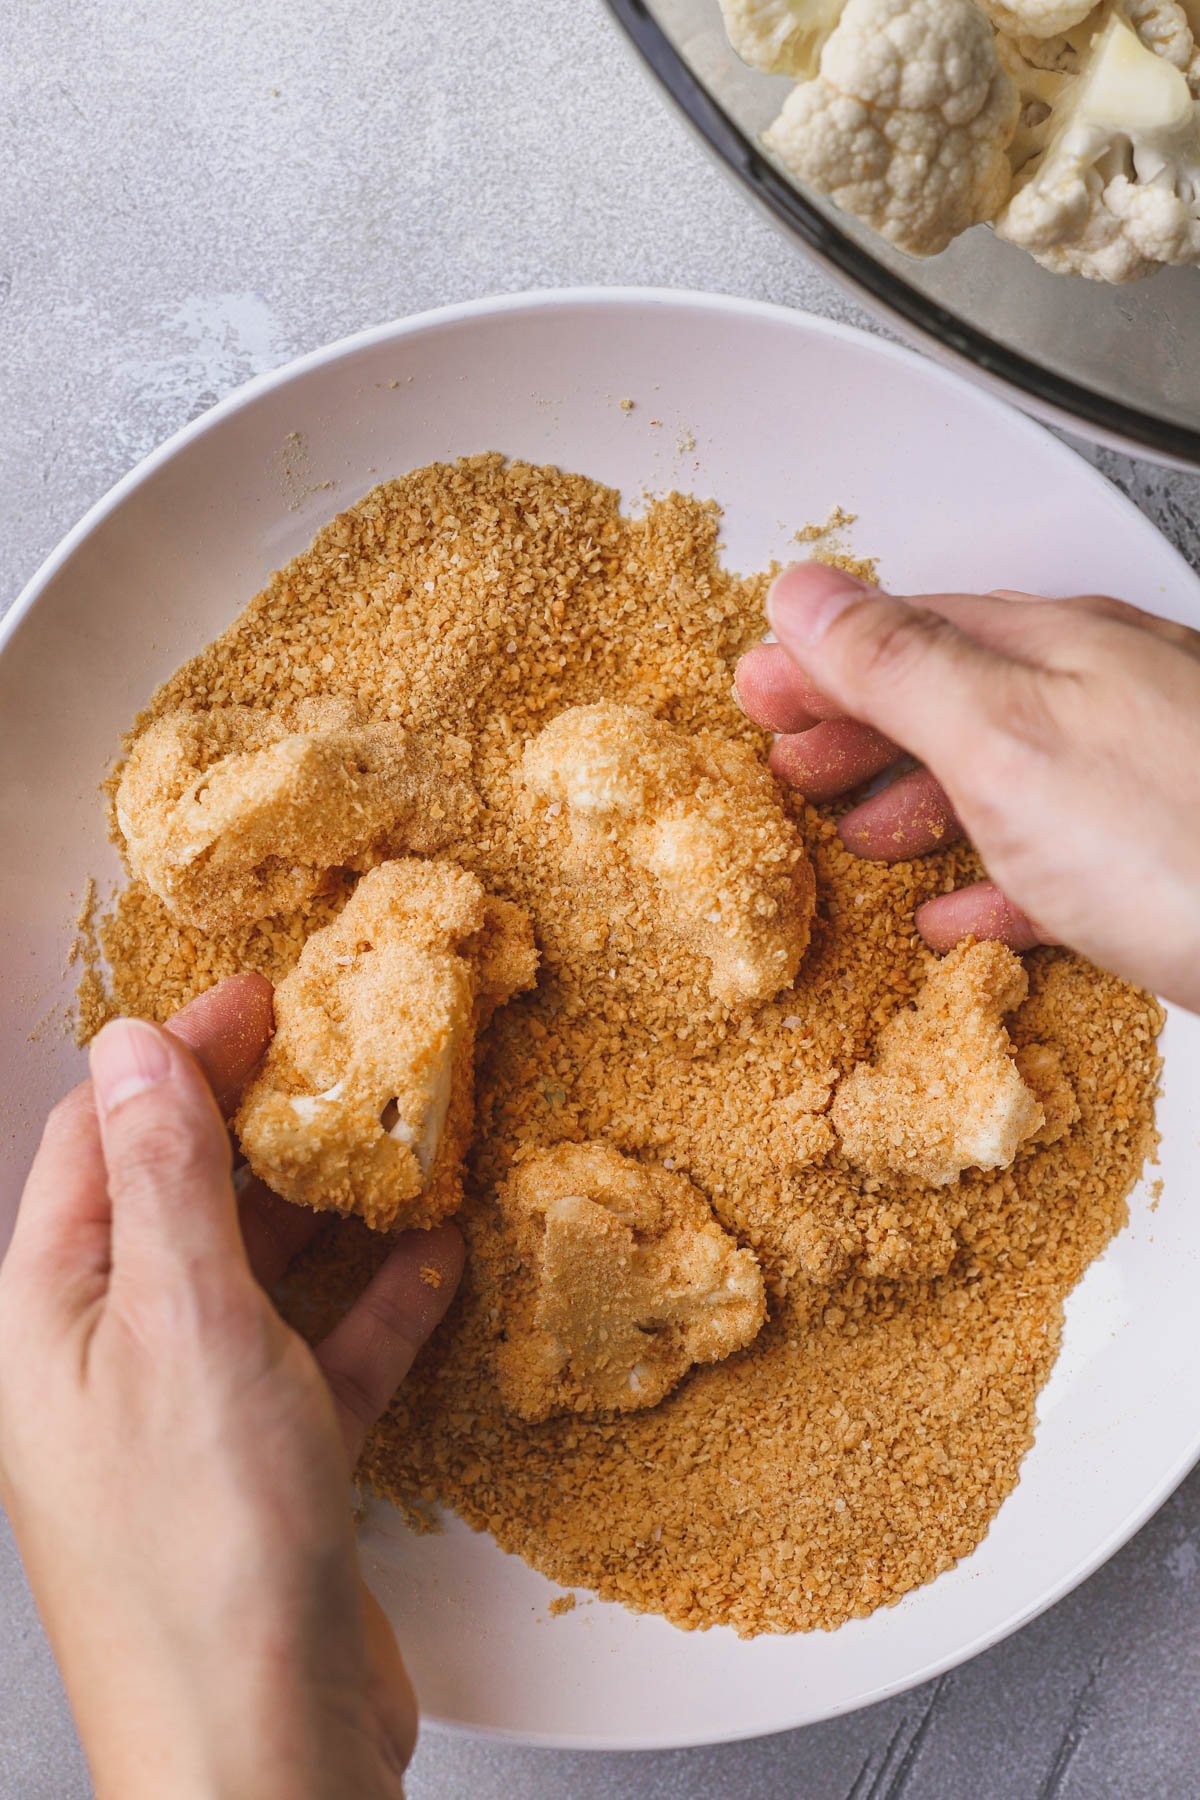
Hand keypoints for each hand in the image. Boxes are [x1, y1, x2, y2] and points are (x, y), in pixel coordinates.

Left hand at [0, 976, 462, 1799]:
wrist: (262, 1758)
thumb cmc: (200, 1555)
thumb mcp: (184, 1323)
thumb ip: (166, 1177)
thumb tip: (134, 1046)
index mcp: (52, 1314)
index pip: (103, 1136)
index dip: (179, 1055)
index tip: (264, 998)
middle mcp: (108, 1357)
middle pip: (183, 1194)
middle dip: (263, 1120)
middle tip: (345, 1053)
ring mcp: (189, 1415)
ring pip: (260, 1272)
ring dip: (331, 1207)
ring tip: (400, 1141)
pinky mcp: (268, 1466)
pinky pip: (323, 1354)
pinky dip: (379, 1304)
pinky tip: (434, 1261)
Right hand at [735, 564, 1199, 1012]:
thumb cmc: (1190, 843)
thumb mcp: (1009, 738)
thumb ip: (902, 665)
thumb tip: (809, 594)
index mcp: (1054, 650)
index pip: (905, 628)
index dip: (818, 656)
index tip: (752, 688)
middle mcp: (1103, 697)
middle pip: (950, 694)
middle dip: (857, 724)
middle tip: (786, 756)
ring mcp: (1140, 777)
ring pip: (998, 773)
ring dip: (912, 797)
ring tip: (852, 828)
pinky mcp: (1167, 865)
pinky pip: (1050, 857)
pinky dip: (985, 875)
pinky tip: (958, 910)